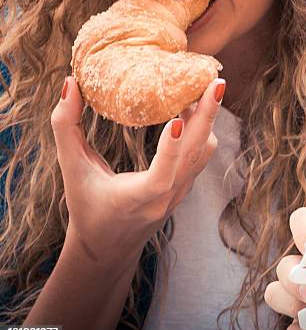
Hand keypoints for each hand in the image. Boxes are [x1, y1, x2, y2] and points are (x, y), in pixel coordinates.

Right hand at [51, 75, 224, 265]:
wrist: (109, 246)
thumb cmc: (88, 206)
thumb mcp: (72, 169)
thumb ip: (66, 127)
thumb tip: (69, 83)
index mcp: (137, 198)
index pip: (160, 177)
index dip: (171, 150)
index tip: (177, 120)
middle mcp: (167, 196)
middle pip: (197, 153)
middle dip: (208, 116)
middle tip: (216, 82)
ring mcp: (182, 191)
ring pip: (205, 151)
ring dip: (207, 119)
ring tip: (202, 88)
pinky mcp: (188, 184)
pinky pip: (202, 153)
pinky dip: (203, 128)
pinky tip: (192, 107)